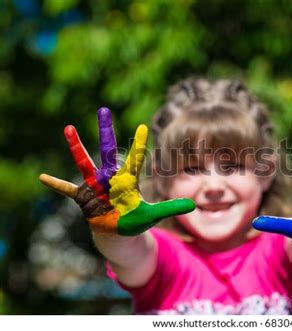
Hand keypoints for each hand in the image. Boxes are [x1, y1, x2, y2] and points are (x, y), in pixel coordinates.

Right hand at [39, 107, 194, 235]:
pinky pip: (68, 190)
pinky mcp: (84, 199)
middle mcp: (110, 179)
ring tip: (69, 128)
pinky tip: (43, 177)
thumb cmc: (135, 221)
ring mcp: (96, 187)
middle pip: (109, 151)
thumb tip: (193, 206)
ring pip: (85, 163)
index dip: (139, 145)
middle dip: (106, 132)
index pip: (135, 160)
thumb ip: (171, 208)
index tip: (143, 128)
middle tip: (103, 110)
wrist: (117, 233)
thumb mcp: (153, 215)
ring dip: (77, 147)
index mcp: (128, 181)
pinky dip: (57, 184)